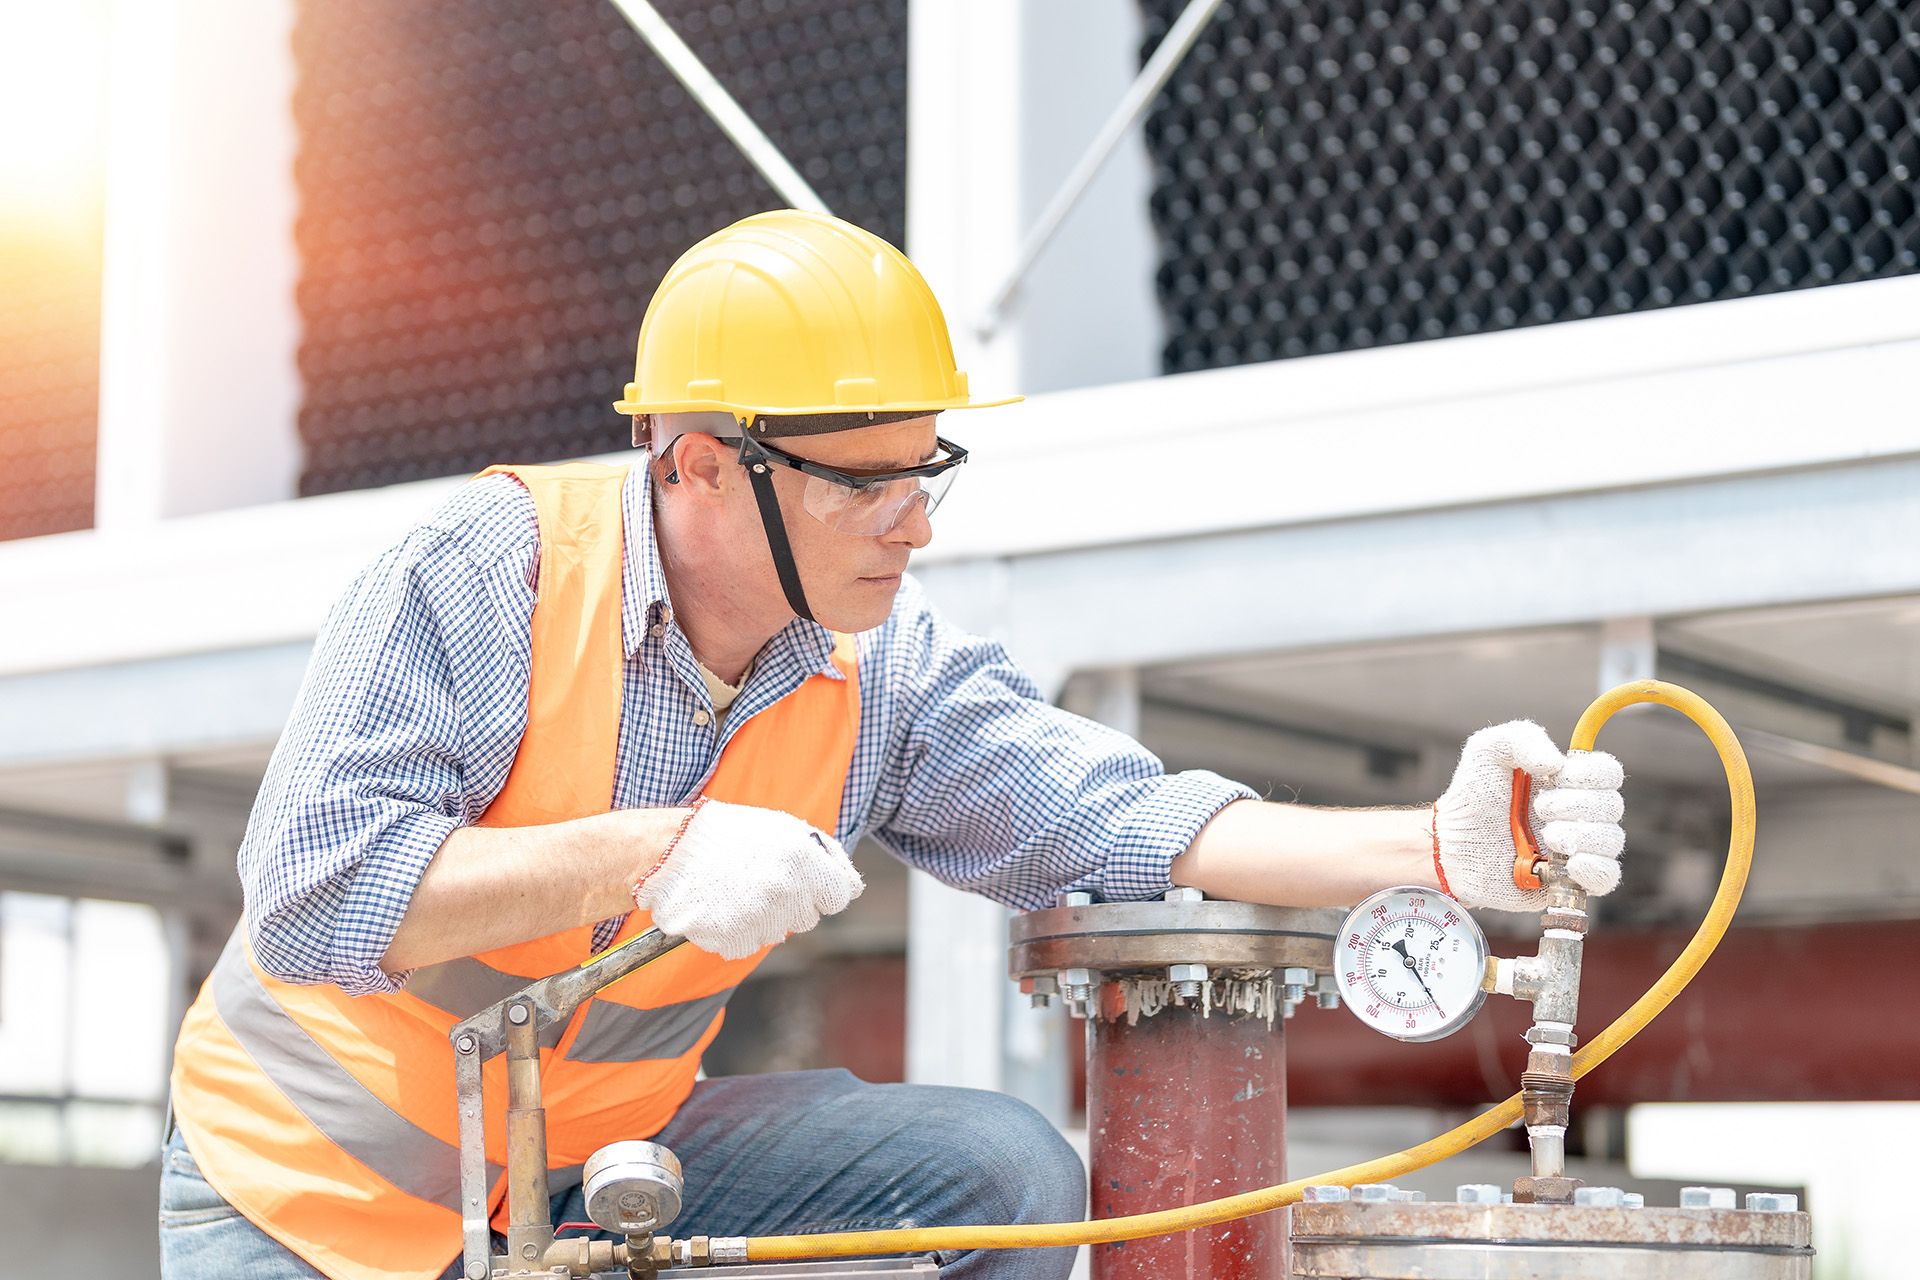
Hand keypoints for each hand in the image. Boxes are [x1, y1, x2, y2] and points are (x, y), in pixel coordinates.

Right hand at [633, 799, 863, 958]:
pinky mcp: (733, 940)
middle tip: (758, 880)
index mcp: (802, 858)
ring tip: (735, 889)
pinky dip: (736, 931)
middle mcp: (785, 890)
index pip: (840, 896)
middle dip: (791, 903)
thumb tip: (855, 887)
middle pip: (808, 918)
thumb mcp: (783, 830)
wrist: (669, 852)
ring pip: (777, 934)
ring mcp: (759, 917)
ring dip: (762, 918)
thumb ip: (826, 856)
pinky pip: (748, 945)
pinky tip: (721, 906)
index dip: (822, 889)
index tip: (803, 881)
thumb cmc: (730, 836)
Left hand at [1432, 721, 1624, 910]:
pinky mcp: (1571, 880)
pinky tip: (1569, 863)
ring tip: (1545, 837)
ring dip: (1578, 835)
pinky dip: (1593, 869)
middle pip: (1611, 806)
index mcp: (1569, 781)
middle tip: (1539, 809)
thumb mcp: (1489, 750)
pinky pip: (1606, 877)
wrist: (1452, 841)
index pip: (1608, 772)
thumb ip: (1523, 738)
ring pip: (1610, 841)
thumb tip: (1556, 764)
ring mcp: (1579, 848)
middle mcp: (1580, 813)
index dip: (1591, 774)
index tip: (1558, 777)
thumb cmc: (1474, 794)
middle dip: (1574, 806)